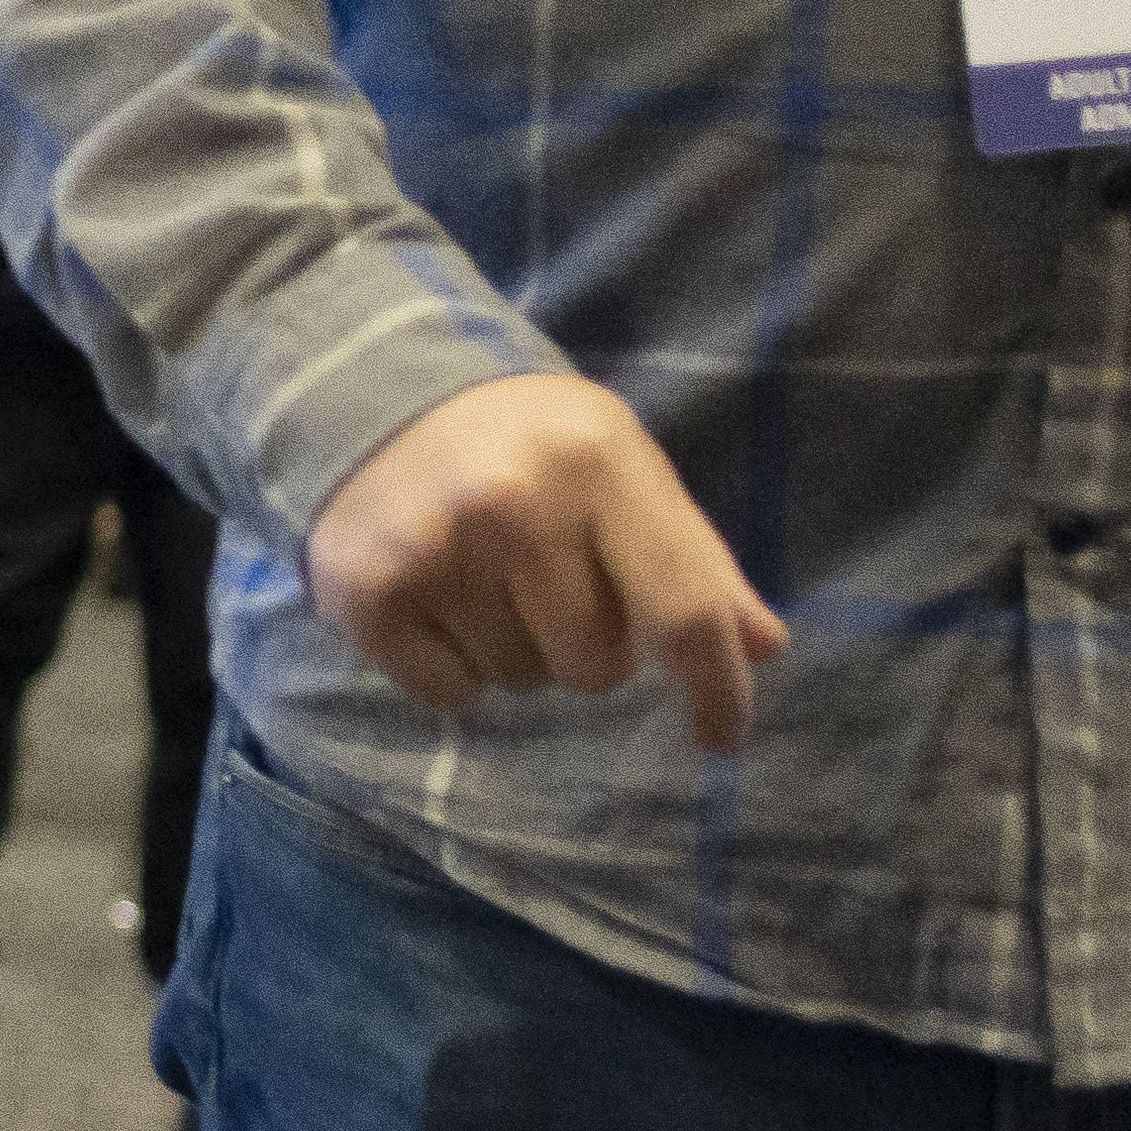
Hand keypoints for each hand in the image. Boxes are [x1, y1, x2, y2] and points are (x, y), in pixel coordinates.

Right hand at [302, 369, 788, 751]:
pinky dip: (452, 669)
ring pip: (520, 681)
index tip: (722, 738)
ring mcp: (433, 551)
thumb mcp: (622, 469)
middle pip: (594, 665)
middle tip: (552, 587)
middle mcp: (514, 507)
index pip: (683, 609)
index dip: (715, 688)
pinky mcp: (366, 592)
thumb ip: (693, 559)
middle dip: (586, 646)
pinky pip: (448, 695)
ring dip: (516, 651)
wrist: (369, 393)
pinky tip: (437, 604)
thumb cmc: (527, 441)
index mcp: (598, 465)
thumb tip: (763, 647)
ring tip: (486, 583)